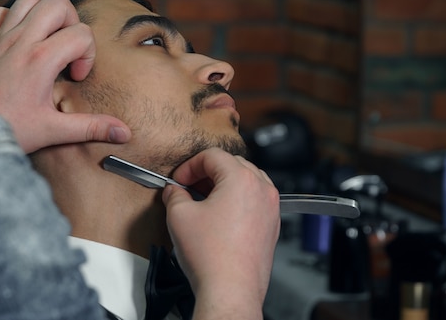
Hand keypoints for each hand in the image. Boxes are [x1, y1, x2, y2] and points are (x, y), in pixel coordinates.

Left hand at [0, 0, 130, 152]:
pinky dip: (17, 19)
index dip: (88, 54)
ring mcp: (2, 38)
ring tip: (51, 41)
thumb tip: (124, 133)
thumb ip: (92, 128)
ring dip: (46, 15)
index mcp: (41, 60)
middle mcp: (22, 41)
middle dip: (73, 22)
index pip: (81, 34)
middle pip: (58, 3)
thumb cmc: (6, 129)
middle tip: (70, 49)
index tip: (76, 77)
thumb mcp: (54, 131)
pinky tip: (25, 42)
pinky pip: (3, 12)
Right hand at [162, 148, 280, 319]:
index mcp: (241, 179)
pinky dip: (238, 201)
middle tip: (189, 187)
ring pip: (247, 181)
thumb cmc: (212, 257)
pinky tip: (220, 217)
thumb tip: (174, 192)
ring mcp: (270, 207)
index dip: (190, 165)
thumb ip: (174, 195)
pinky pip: (255, 201)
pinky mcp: (271, 225)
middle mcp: (261, 189)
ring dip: (224, 185)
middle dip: (207, 173)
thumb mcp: (180, 216)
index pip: (212, 156)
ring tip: (205, 201)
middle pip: (232, 164)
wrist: (231, 290)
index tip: (179, 180)